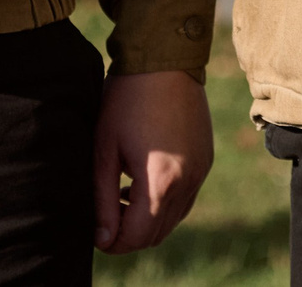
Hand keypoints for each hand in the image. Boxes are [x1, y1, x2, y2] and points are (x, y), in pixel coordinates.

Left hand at [91, 69, 213, 253]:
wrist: (165, 59)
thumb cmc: (126, 100)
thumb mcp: (105, 150)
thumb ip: (104, 199)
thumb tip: (102, 238)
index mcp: (161, 182)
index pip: (137, 236)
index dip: (113, 242)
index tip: (96, 233)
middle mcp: (188, 181)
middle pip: (157, 234)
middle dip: (130, 234)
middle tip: (105, 216)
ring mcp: (201, 170)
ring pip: (174, 218)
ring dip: (148, 219)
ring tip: (122, 196)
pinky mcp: (206, 159)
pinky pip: (187, 197)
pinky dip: (166, 202)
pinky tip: (143, 180)